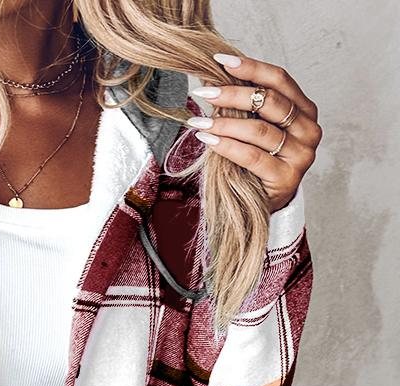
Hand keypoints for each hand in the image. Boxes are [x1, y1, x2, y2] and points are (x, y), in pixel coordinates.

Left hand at [188, 51, 322, 213]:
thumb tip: (211, 78)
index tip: (221, 60)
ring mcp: (301, 155)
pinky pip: (252, 156)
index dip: (251, 67)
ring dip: (225, 123)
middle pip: (270, 101)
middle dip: (233, 94)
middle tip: (204, 92)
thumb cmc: (257, 163)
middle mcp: (309, 130)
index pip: (279, 79)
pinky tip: (208, 140)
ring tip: (199, 122)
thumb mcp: (254, 128)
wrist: (261, 204)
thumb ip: (245, 106)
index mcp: (305, 110)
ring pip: (260, 130)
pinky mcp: (287, 178)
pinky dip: (227, 147)